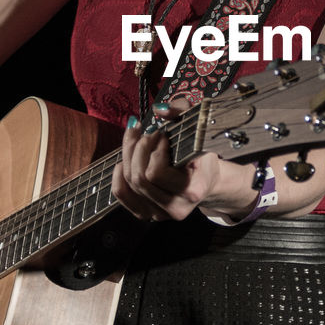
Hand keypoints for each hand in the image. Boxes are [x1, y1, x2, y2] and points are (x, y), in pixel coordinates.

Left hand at [112, 101, 254, 222]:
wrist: (206, 180)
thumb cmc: (201, 153)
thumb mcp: (198, 129)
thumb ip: (182, 112)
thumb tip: (159, 109)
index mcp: (193, 190)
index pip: (157, 172)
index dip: (154, 149)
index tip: (162, 135)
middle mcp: (177, 208)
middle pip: (140, 178)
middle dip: (139, 149)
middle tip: (148, 133)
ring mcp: (160, 214)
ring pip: (130, 183)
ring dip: (128, 156)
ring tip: (137, 139)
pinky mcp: (147, 214)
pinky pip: (122, 194)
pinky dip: (118, 174)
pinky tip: (125, 160)